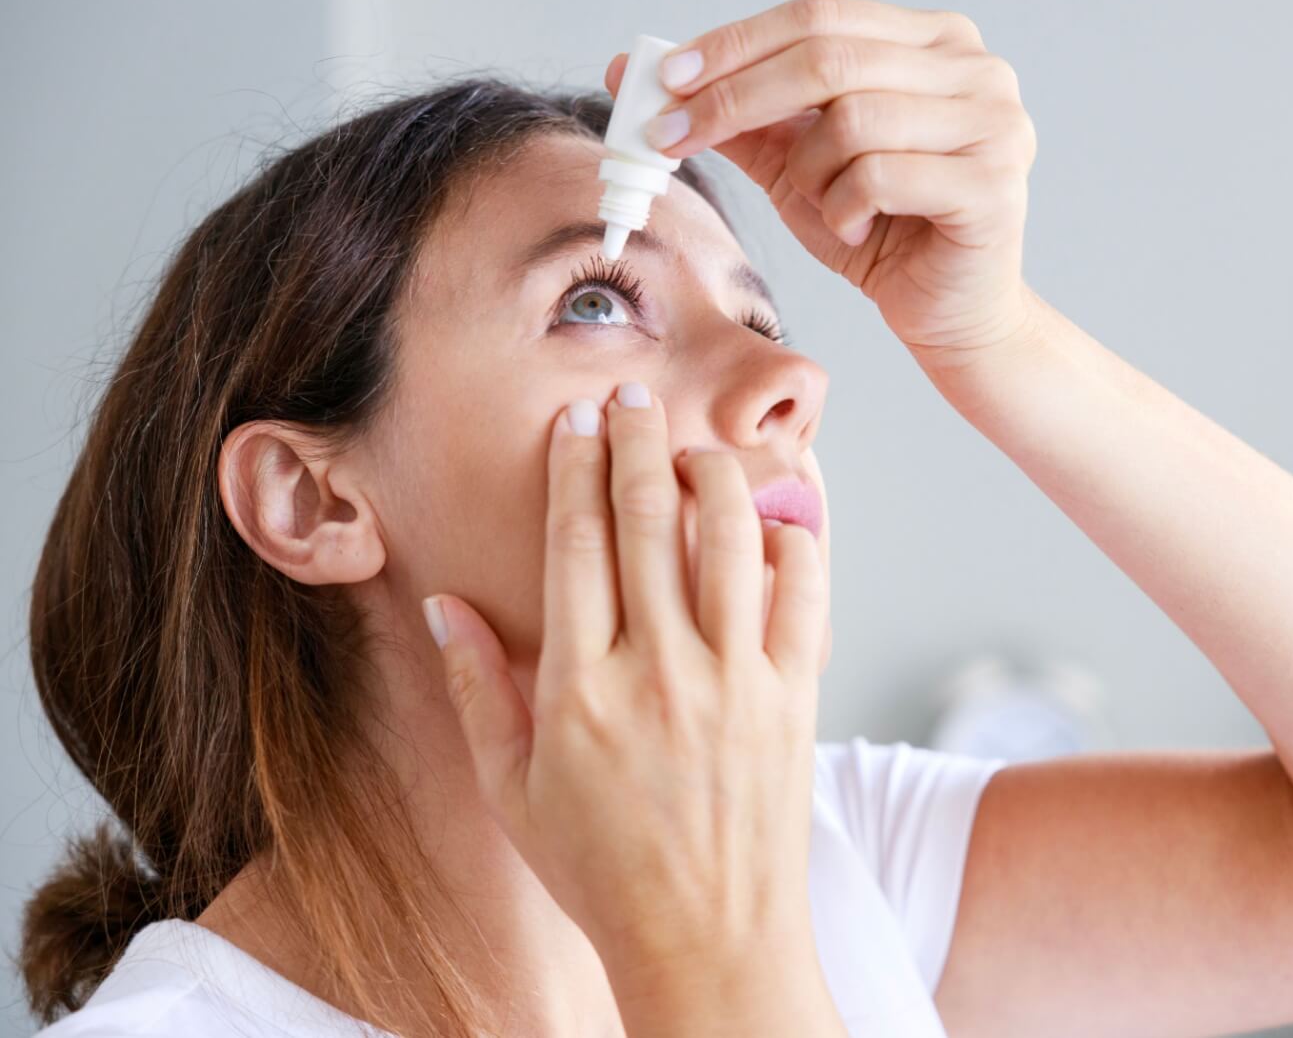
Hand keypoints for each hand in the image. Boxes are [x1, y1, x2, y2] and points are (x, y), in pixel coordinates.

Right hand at [422, 383, 828, 979]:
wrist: (711, 944)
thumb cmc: (603, 873)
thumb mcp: (514, 790)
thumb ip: (476, 691)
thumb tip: (445, 606)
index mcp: (580, 690)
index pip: (576, 545)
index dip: (574, 469)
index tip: (575, 421)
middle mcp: (659, 673)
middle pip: (649, 521)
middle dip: (637, 442)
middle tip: (632, 393)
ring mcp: (735, 683)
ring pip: (730, 540)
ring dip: (714, 475)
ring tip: (696, 450)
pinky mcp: (794, 699)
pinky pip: (802, 595)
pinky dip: (793, 543)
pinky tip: (774, 521)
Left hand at [603, 0, 1040, 365]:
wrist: (951, 316)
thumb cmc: (883, 235)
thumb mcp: (799, 166)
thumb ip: (742, 118)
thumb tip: (645, 74)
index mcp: (934, 41)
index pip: (819, 16)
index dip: (736, 44)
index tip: (667, 80)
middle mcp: (976, 68)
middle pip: (828, 57)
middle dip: (735, 98)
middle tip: (674, 136)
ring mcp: (994, 123)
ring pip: (851, 120)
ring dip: (809, 173)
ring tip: (822, 205)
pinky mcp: (992, 184)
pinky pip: (879, 175)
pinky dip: (844, 208)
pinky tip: (857, 231)